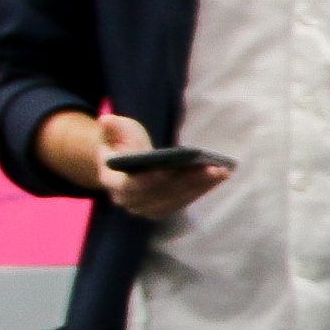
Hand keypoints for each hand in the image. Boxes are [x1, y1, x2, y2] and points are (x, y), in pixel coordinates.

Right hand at [46, 111, 224, 217]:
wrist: (127, 161)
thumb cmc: (122, 143)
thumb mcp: (115, 130)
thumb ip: (113, 127)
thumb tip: (107, 121)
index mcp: (113, 182)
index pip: (129, 186)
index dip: (147, 180)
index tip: (165, 170)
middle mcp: (130, 201)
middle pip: (161, 194)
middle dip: (187, 181)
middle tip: (211, 168)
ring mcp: (149, 208)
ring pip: (178, 199)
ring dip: (201, 186)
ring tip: (221, 171)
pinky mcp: (167, 208)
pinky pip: (187, 199)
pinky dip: (204, 188)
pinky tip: (220, 176)